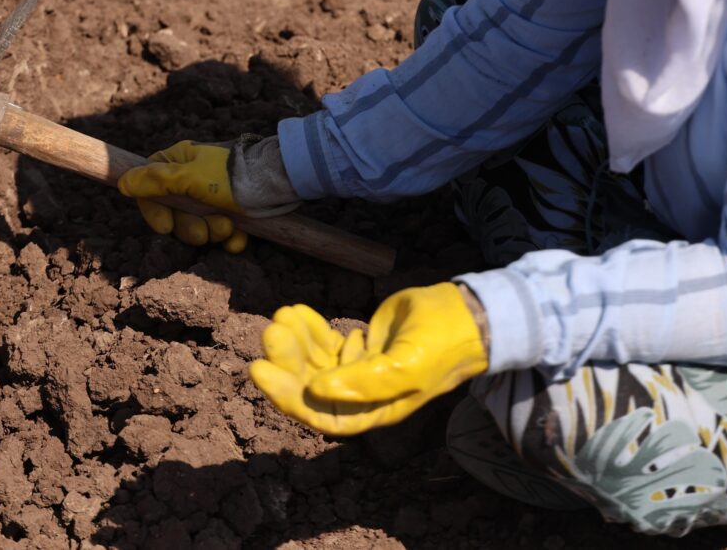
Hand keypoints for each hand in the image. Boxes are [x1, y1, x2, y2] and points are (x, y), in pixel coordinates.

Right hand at [118, 141, 248, 251]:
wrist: (279, 182)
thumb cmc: (232, 177)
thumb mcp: (190, 178)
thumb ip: (155, 182)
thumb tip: (123, 182)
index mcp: (177, 163)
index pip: (149, 190)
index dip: (155, 212)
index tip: (167, 226)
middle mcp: (192, 179)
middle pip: (174, 214)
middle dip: (191, 228)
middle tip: (207, 231)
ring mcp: (213, 196)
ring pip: (198, 226)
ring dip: (212, 233)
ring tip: (229, 228)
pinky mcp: (232, 210)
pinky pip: (221, 232)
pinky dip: (229, 239)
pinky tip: (240, 238)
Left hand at [248, 283, 488, 435]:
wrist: (466, 315)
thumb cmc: (441, 345)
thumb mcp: (406, 367)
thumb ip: (363, 382)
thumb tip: (317, 390)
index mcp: (373, 411)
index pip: (320, 414)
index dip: (286, 397)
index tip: (260, 368)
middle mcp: (361, 396)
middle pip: (311, 385)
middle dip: (288, 359)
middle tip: (271, 329)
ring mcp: (359, 371)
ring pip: (315, 361)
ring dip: (296, 340)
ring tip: (283, 314)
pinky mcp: (360, 347)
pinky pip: (326, 343)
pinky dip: (310, 328)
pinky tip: (297, 311)